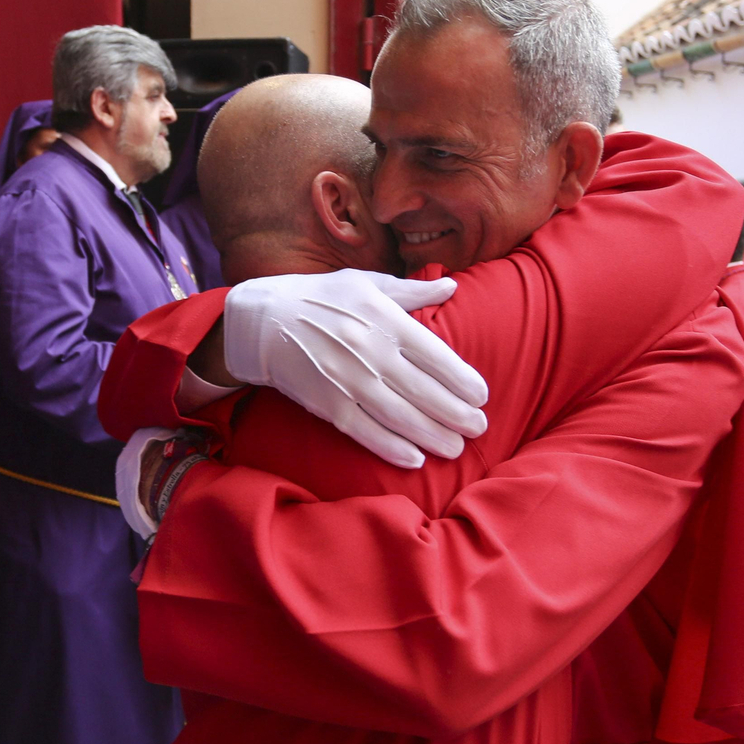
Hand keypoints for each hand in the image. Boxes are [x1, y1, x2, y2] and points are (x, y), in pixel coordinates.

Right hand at [223, 268, 488, 468]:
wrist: (262, 322)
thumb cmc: (319, 299)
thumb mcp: (365, 284)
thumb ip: (411, 291)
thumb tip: (450, 286)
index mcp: (385, 319)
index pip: (436, 355)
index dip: (462, 379)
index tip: (482, 395)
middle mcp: (371, 352)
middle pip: (425, 390)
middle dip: (457, 414)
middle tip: (480, 428)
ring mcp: (349, 381)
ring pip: (401, 416)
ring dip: (433, 436)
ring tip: (457, 448)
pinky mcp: (328, 404)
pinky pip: (366, 431)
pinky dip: (391, 447)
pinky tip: (415, 459)